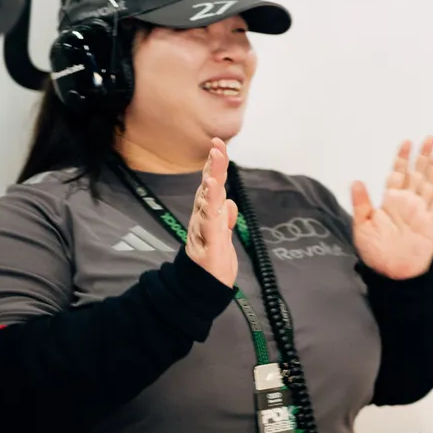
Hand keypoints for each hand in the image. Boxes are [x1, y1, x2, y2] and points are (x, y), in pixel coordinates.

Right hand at [185, 139, 239, 286]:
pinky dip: (211, 202)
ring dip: (213, 176)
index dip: (215, 166)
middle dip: (214, 165)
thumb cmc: (213, 263)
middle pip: (210, 186)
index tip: (218, 145)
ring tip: (216, 158)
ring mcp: (204, 227)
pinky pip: (209, 218)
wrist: (204, 288)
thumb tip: (229, 203)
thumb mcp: (224, 236)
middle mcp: (203, 217)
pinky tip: (211, 187)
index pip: (212, 186)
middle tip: (217, 144)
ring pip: (209, 198)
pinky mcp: (209, 240)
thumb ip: (225, 218)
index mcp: (208, 215)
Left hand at [352, 137, 432, 279]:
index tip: (407, 142)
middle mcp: (408, 202)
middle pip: (419, 174)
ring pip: (432, 185)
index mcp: (391, 201)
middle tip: (432, 138)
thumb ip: (362, 204)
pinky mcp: (431, 225)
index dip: (403, 158)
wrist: (392, 274)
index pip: (399, 173)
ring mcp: (421, 213)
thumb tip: (356, 181)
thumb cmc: (375, 252)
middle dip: (425, 156)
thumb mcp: (362, 227)